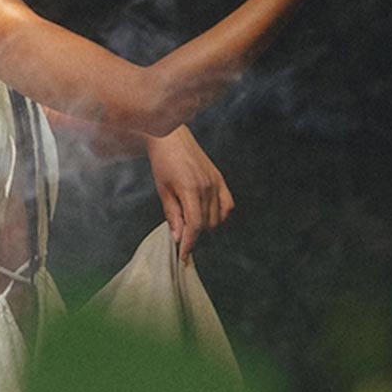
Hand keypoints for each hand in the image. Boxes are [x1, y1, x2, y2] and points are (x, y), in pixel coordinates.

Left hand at [145, 125, 234, 264]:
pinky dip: (220, 214)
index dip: (189, 243)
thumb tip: (178, 237)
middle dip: (194, 234)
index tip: (184, 256)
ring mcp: (216, 182)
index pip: (195, 226)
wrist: (171, 136)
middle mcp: (207, 187)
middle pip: (207, 224)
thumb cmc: (163, 160)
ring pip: (217, 217)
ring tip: (190, 220)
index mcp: (191, 190)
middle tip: (181, 233)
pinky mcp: (220, 178)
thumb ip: (173, 215)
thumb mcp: (163, 190)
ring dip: (205, 225)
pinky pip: (228, 204)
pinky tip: (208, 214)